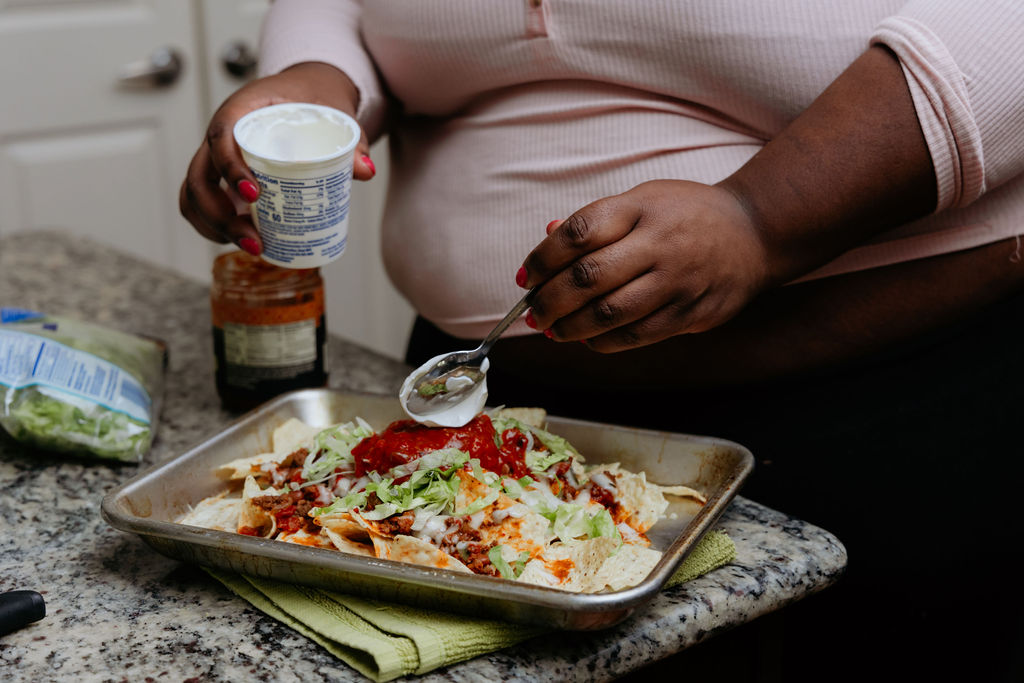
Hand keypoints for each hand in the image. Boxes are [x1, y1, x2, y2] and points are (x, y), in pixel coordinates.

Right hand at [179, 62, 375, 253]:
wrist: (304, 91)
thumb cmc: (314, 98)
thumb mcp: (334, 110)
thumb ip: (351, 140)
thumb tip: (366, 171)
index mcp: (241, 109)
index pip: (221, 136)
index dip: (229, 167)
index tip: (254, 195)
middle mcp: (221, 133)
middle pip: (198, 176)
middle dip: (219, 215)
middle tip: (255, 240)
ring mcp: (216, 156)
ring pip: (193, 193)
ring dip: (213, 226)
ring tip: (253, 246)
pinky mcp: (220, 175)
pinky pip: (200, 201)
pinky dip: (211, 225)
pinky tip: (238, 241)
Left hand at [518, 180, 770, 351]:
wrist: (755, 232)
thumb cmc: (686, 215)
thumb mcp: (643, 199)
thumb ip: (597, 222)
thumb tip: (546, 237)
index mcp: (641, 208)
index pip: (578, 233)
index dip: (543, 258)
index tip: (526, 277)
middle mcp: (659, 243)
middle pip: (588, 278)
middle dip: (550, 301)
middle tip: (532, 313)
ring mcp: (677, 281)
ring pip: (609, 314)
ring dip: (571, 327)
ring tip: (553, 330)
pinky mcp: (691, 313)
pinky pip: (636, 336)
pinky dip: (603, 341)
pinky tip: (588, 338)